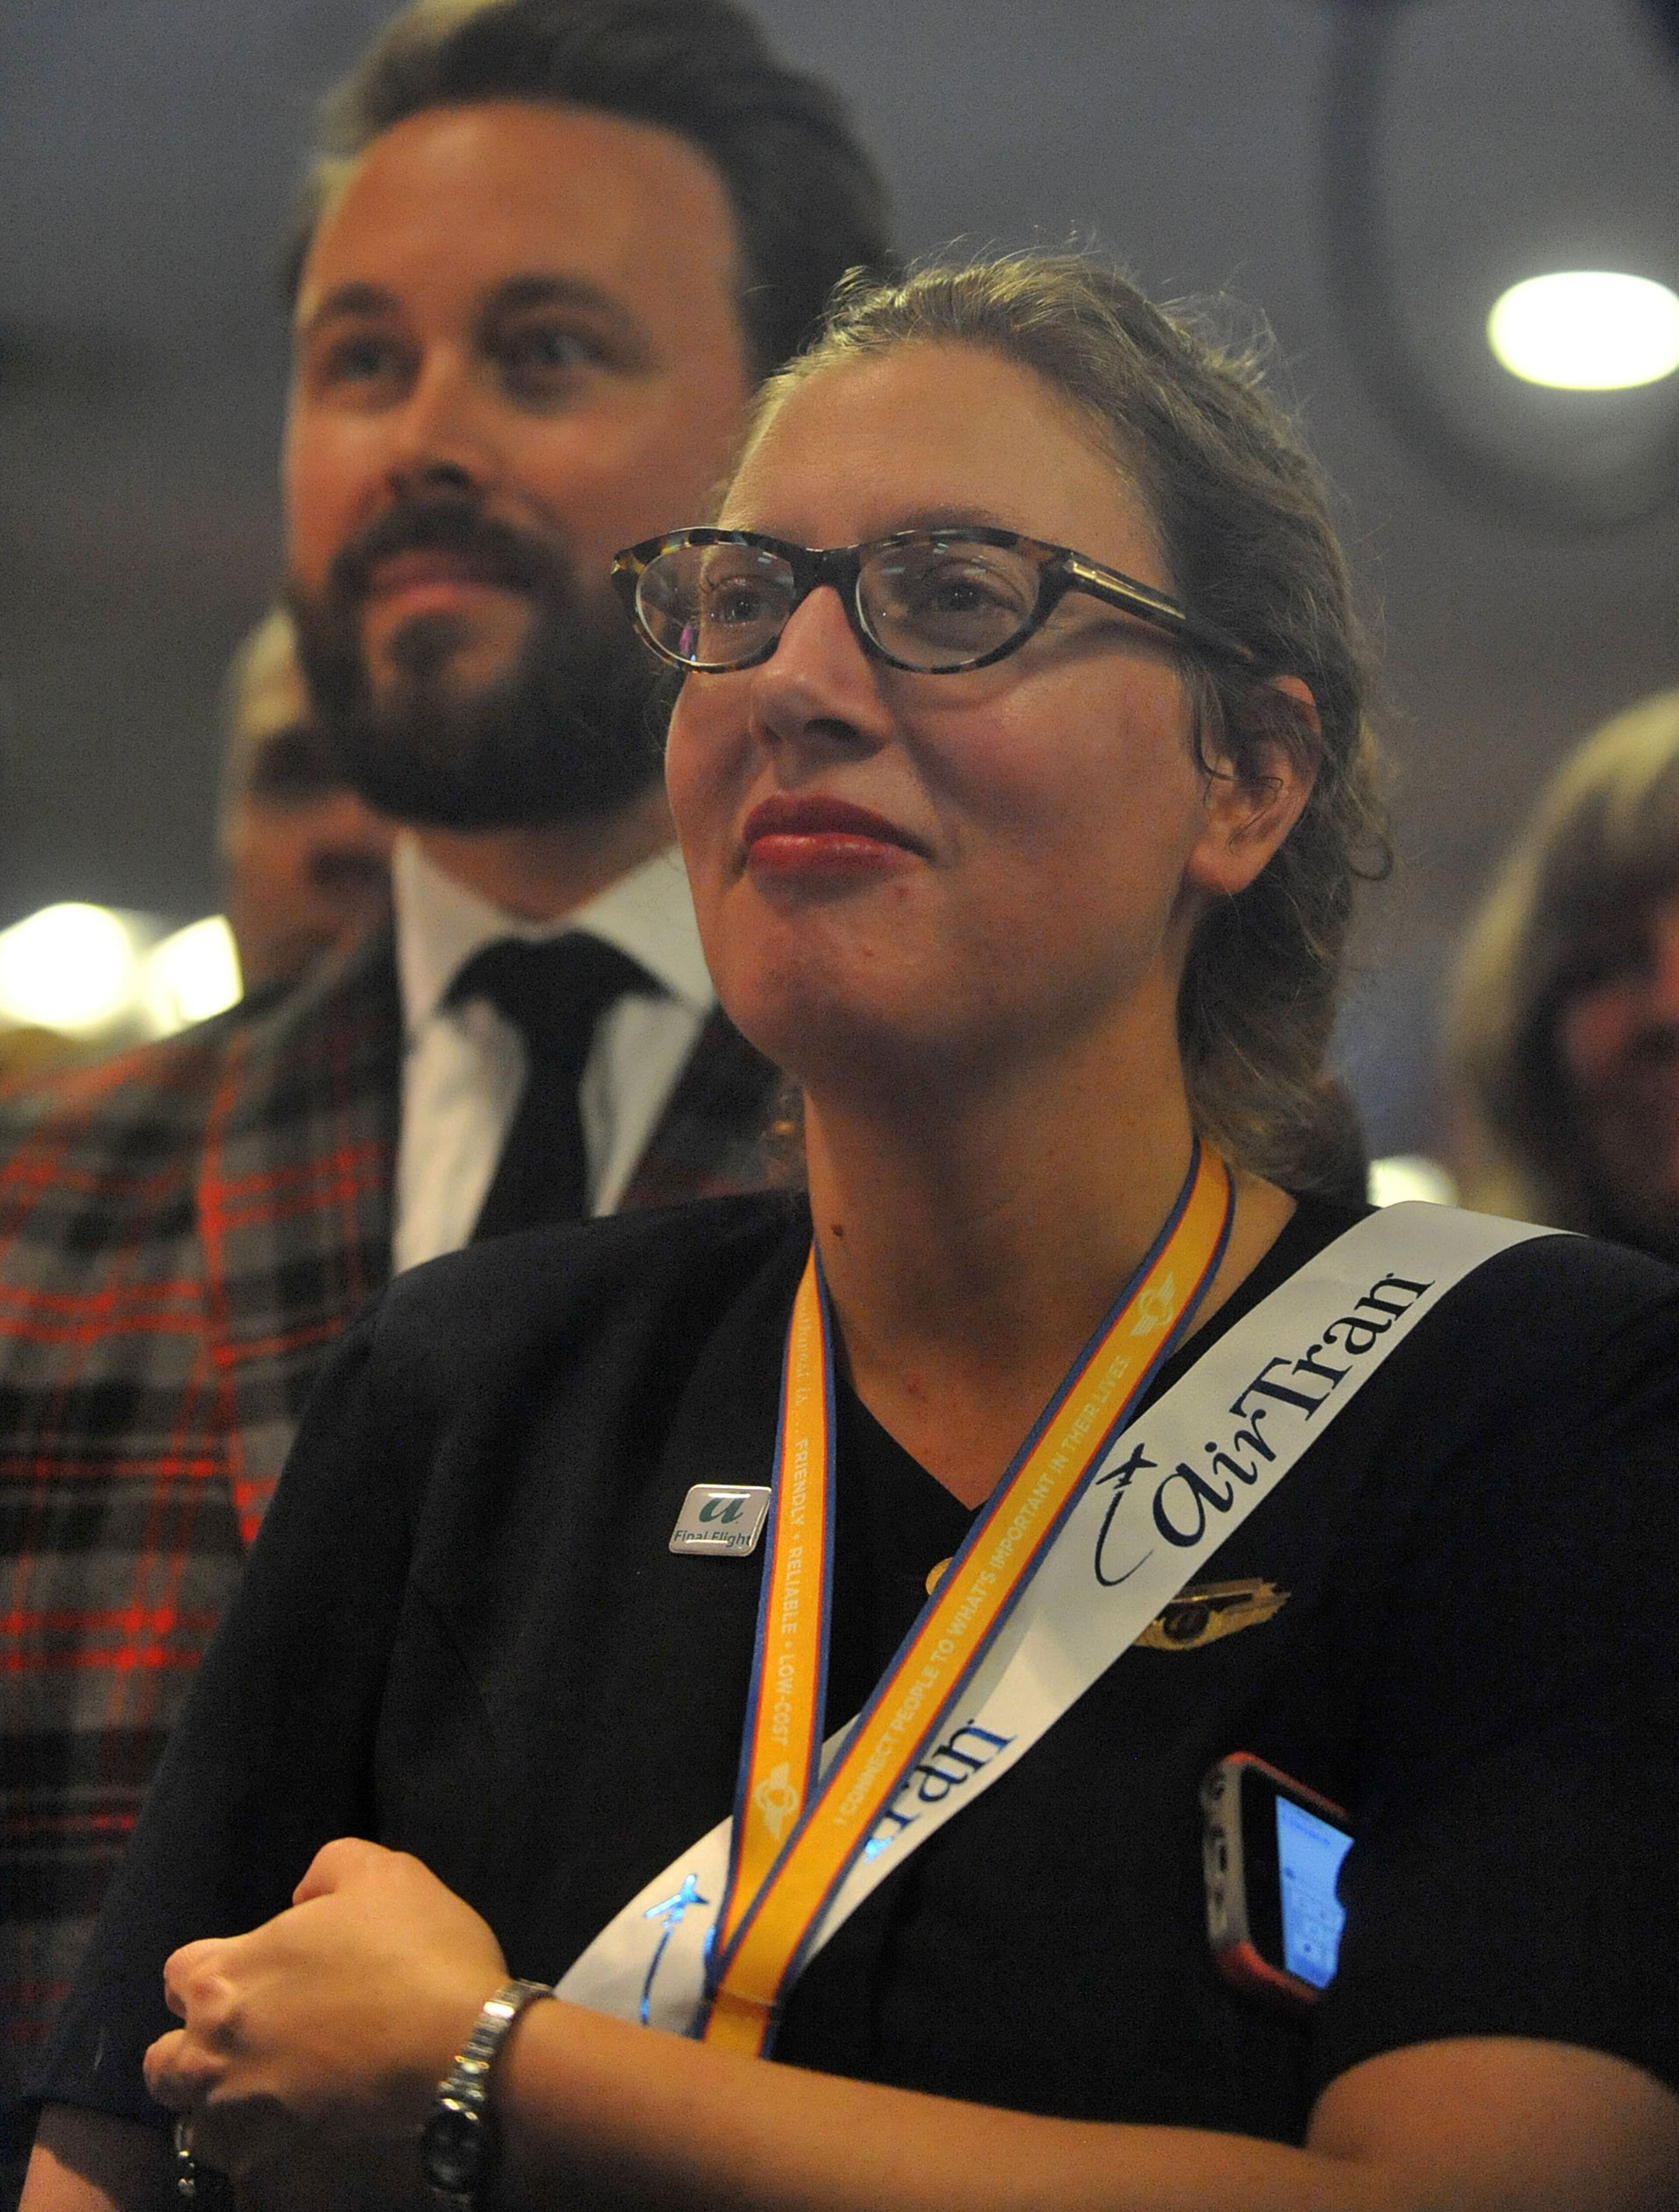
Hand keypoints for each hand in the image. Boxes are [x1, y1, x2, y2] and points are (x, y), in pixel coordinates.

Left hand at [144, 1838, 507, 2211]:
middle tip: (252, 2039)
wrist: (463, 2052)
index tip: (258, 1972)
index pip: (177, 1974)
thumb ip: (329, 1868)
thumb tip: (302, 1898)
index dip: (216, 1968)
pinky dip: (255, 2151)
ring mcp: (238, 2118)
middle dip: (196, 2047)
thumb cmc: (418, 1955)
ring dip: (219, 2105)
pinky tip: (292, 2132)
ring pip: (194, 2121)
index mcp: (225, 1978)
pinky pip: (237, 2166)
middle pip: (165, 2060)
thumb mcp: (384, 1874)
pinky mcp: (271, 2166)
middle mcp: (211, 2053)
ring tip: (268, 2093)